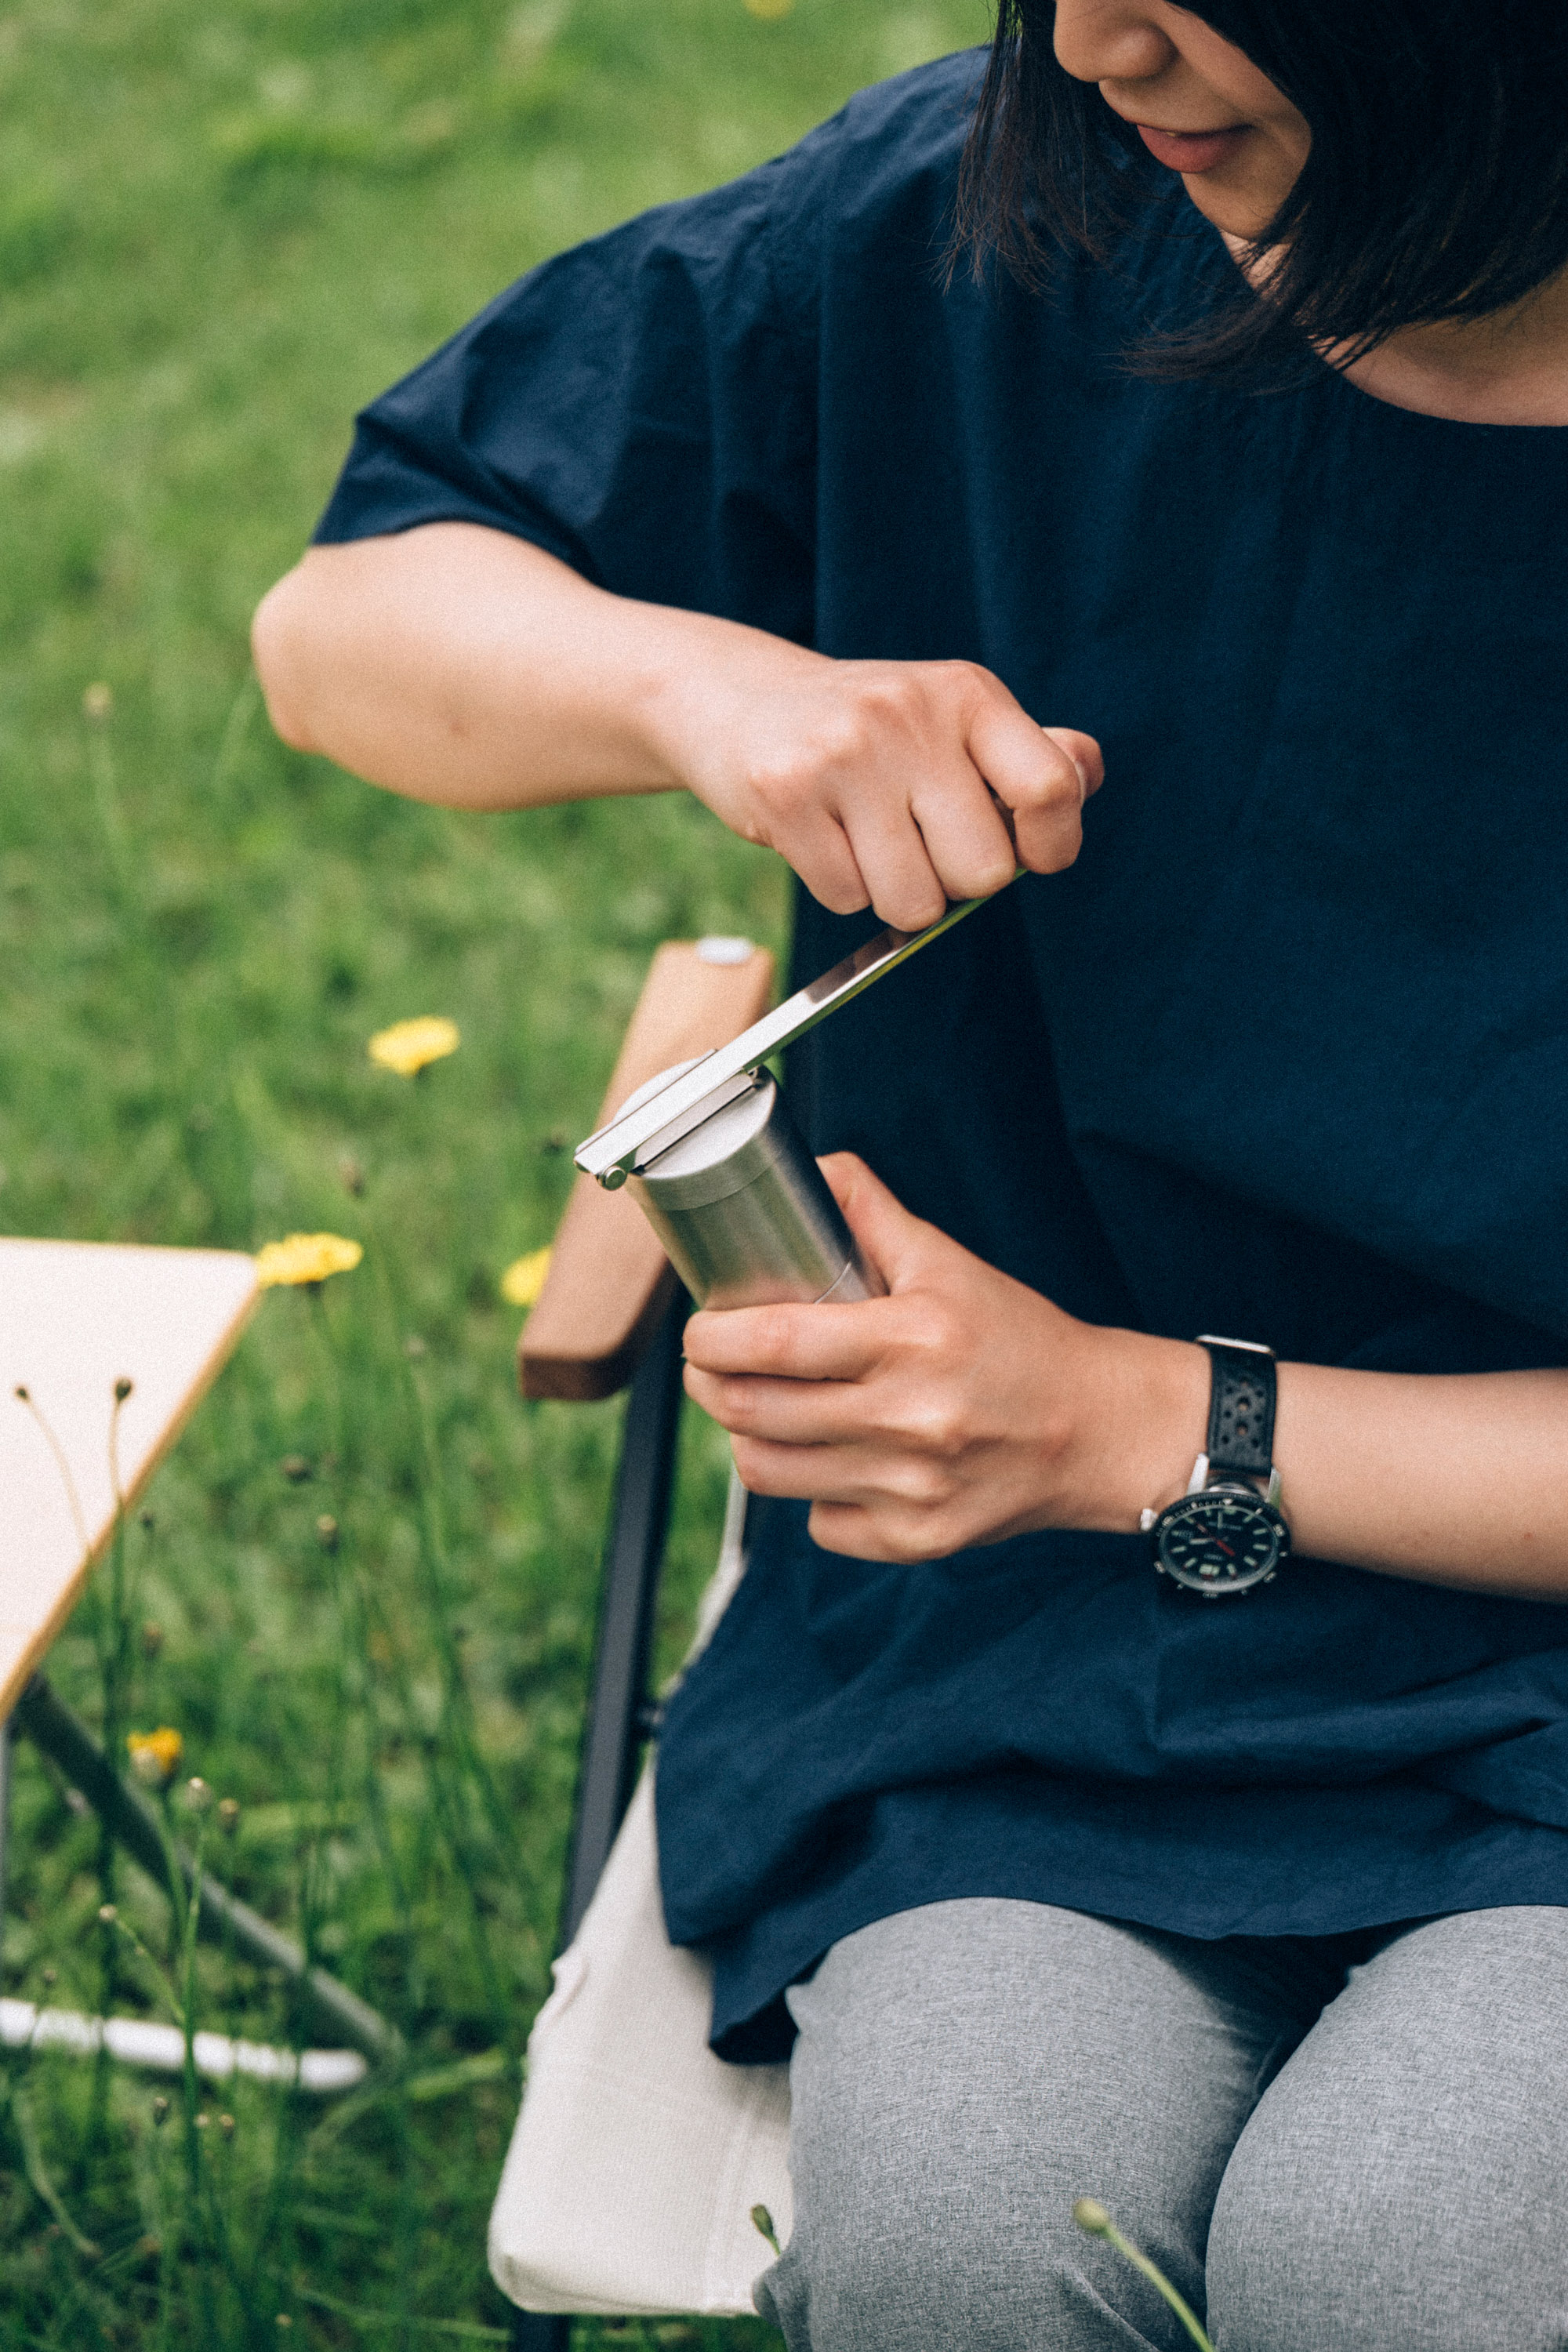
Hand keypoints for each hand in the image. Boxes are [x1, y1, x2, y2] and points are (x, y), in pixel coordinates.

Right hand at [649, 638, 1102, 932]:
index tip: (1032, 852)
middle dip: (957, 881)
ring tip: (870, 842)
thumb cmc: (872, 728)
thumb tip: (1082, 778)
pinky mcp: (785, 795)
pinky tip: (824, 838)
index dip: (1053, 845)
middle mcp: (909, 714)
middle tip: (922, 843)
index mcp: (968, 694)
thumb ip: (1032, 754)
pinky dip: (841, 887)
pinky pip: (846, 898)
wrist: (741, 698)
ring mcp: (844, 754)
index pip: (1051, 788)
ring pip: (914, 902)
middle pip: (983, 873)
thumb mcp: (954, 718)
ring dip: (896, 894)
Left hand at [681, 1155, 1204, 1561]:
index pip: (774, 1340)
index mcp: (914, 1338)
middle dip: (710, 1385)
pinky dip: (813, 1493)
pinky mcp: (916, 1539)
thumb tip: (811, 1171)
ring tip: (762, 1410)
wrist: (1095, 1429)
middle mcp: (911, 1418)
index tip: (700, 1329)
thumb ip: (871, 1213)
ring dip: (749, 1438)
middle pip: (753, 1411)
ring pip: (769, 1473)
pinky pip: (818, 1522)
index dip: (712, 1337)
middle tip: (711, 1367)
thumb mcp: (949, 1262)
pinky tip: (837, 1460)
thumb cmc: (1017, 1339)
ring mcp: (911, 1488)